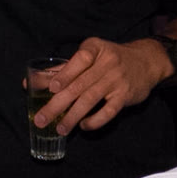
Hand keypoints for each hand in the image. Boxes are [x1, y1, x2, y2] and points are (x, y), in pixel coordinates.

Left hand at [30, 36, 170, 134]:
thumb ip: (61, 69)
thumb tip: (30, 83)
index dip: (65, 74)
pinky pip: (108, 111)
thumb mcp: (89, 56)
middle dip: (58, 104)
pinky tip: (83, 126)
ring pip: (91, 99)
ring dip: (72, 116)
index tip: (52, 87)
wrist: (146, 61)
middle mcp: (107, 63)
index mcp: (95, 49)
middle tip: (42, 119)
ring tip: (59, 129)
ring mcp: (117, 80)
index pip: (80, 59)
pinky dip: (94, 120)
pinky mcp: (126, 96)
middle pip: (79, 85)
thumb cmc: (109, 59)